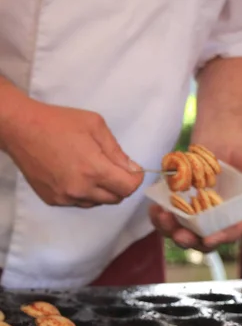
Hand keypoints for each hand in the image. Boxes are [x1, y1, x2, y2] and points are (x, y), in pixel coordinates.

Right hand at [1, 95, 142, 207]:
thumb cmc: (59, 123)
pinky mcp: (54, 200)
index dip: (136, 180)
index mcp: (94, 170)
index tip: (135, 171)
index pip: (127, 188)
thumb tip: (132, 169)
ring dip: (103, 190)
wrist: (22, 129)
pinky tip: (77, 175)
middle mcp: (81, 189)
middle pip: (116, 198)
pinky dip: (85, 192)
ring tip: (93, 170)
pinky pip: (79, 202)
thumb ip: (116, 150)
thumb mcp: (95, 126)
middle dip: (121, 185)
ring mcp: (66, 197)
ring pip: (98, 202)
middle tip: (115, 169)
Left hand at [149, 145, 241, 252]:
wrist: (215, 146)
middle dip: (189, 240)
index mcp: (234, 214)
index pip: (229, 232)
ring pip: (181, 232)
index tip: (209, 239)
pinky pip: (167, 219)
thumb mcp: (241, 155)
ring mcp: (194, 217)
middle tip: (180, 235)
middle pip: (201, 239)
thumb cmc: (232, 154)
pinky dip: (159, 217)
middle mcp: (213, 221)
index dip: (220, 238)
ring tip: (162, 217)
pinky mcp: (178, 209)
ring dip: (169, 230)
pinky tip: (154, 208)